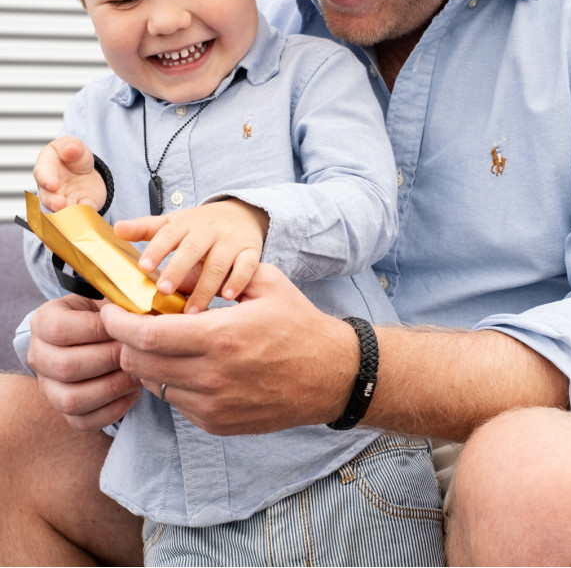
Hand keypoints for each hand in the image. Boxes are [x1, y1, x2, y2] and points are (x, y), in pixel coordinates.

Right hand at [28, 294, 141, 430]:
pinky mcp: (65, 412)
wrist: (101, 336)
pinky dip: (114, 409)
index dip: (98, 329)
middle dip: (110, 359)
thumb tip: (140, 316)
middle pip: (67, 367)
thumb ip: (118, 304)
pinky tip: (133, 391)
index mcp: (44, 321)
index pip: (60, 329)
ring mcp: (48, 388)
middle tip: (137, 351)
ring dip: (113, 387)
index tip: (125, 325)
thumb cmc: (109, 314)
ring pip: (72, 399)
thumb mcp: (108, 299)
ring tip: (138, 373)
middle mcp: (38, 356)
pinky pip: (84, 421)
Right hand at [33, 136, 105, 211]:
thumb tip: (70, 149)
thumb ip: (72, 146)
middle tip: (60, 204)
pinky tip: (90, 211)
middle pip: (47, 197)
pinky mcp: (81, 206)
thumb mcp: (74, 146)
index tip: (53, 184)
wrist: (86, 170)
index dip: (46, 180)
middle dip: (53, 202)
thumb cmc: (73, 156)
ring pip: (61, 210)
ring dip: (66, 213)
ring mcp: (65, 200)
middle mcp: (51, 188)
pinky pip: (83, 212)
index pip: (42, 174)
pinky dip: (86, 212)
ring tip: (74, 214)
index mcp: (46, 167)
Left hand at [100, 263, 358, 434]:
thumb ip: (213, 277)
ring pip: (152, 384)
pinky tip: (189, 363)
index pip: (144, 335)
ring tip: (161, 341)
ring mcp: (212, 405)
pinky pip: (175, 401)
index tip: (111, 310)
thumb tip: (169, 274)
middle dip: (124, 341)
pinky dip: (171, 380)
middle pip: (138, 362)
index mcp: (220, 336)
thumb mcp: (263, 283)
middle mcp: (211, 376)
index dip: (117, 323)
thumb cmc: (298, 323)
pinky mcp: (216, 423)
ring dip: (147, 361)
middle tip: (129, 323)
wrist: (331, 375)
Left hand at [114, 200, 269, 312]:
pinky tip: (227, 297)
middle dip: (177, 270)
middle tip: (162, 291)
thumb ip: (146, 229)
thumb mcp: (174, 222)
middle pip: (191, 249)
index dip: (156, 250)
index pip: (168, 234)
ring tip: (190, 312)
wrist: (243, 214)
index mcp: (185, 224)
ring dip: (203, 288)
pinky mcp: (251, 252)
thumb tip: (117, 229)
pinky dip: (238, 281)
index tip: (143, 267)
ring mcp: (231, 241)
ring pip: (217, 264)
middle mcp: (208, 230)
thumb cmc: (201, 226)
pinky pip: (247, 266)